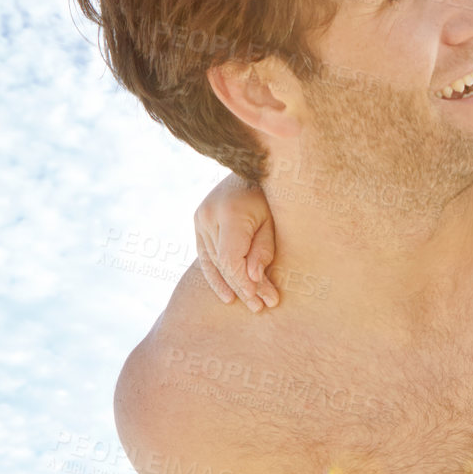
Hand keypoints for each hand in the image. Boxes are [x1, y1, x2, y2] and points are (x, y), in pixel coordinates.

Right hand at [194, 173, 278, 311]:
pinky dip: (217, 275)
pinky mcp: (198, 221)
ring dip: (231, 286)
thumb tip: (251, 278)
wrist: (252, 165)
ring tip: (250, 304)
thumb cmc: (272, 195)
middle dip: (243, 288)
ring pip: (213, 262)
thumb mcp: (274, 222)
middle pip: (223, 264)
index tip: (261, 300)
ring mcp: (200, 218)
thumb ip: (263, 250)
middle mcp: (208, 216)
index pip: (231, 260)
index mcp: (229, 213)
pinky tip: (228, 295)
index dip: (244, 284)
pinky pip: (206, 255)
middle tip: (262, 308)